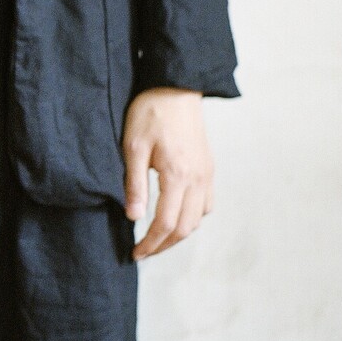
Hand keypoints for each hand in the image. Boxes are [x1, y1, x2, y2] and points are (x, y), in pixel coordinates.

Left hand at [121, 87, 214, 260]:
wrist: (176, 87)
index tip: (135, 253)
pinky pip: (207, 204)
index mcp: (177, 175)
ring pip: (199, 219)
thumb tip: (134, 217)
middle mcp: (197, 179)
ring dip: (179, 234)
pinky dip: (192, 217)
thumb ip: (134, 184)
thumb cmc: (151, 112)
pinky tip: (176, 215)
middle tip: (144, 252)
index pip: (165, 224)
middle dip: (164, 245)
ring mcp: (206, 174)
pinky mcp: (208, 167)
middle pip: (185, 228)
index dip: (150, 244)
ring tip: (157, 238)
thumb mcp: (133, 147)